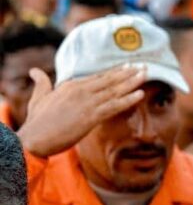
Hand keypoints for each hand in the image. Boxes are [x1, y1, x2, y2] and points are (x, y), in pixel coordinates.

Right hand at [17, 66, 147, 156]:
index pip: (98, 76)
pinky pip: (114, 106)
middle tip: (144, 66)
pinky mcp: (91, 117)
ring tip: (146, 74)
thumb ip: (41, 83)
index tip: (128, 67)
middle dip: (128, 73)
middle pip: (110, 80)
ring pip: (115, 90)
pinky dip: (128, 100)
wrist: (34, 138)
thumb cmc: (36, 121)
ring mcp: (87, 103)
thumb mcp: (38, 97)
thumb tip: (34, 71)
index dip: (115, 72)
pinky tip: (140, 94)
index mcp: (71, 85)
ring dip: (132, 82)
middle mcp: (81, 90)